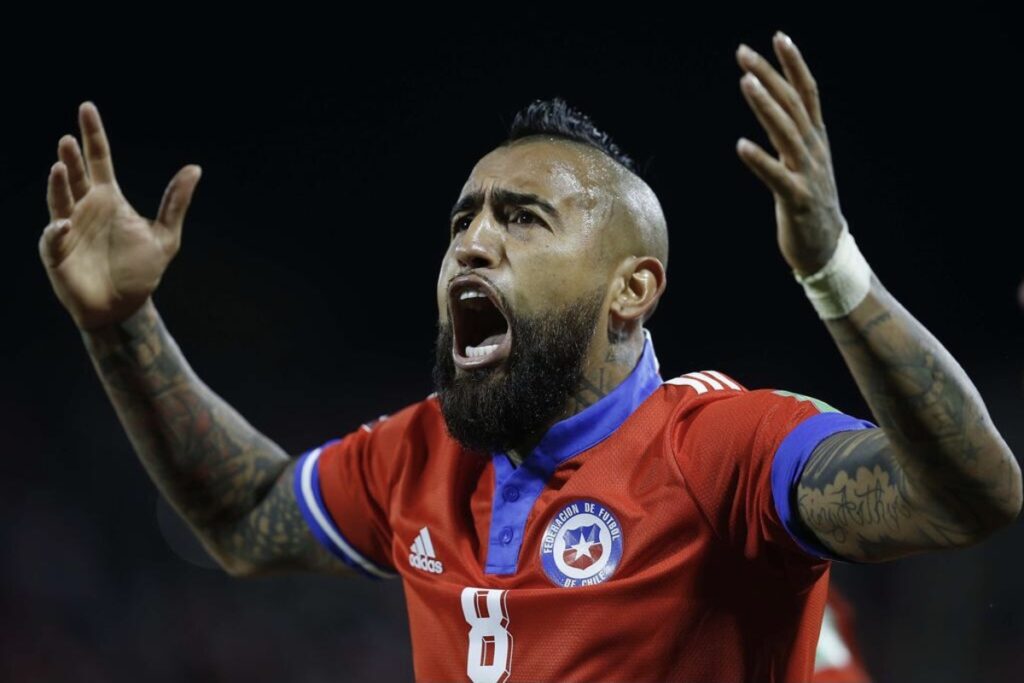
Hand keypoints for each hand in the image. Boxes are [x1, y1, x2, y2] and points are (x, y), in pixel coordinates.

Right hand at [39, 102, 201, 329]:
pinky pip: (52, 240)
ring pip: (59, 201)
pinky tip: (61, 226)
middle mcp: (85, 208)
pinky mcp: (58, 254)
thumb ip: (176, 202)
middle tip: (69, 139)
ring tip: (60, 167)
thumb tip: (195, 168)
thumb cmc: (142, 270)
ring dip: (58, 185)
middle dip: (71, 157)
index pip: (99, 158)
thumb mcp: (166, 236)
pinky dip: (55, 233)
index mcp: (109, 198)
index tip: (87, 107)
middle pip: (76, 175)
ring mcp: (68, 228)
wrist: (126, 306)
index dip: (93, 134)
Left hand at [735, 32, 844, 276]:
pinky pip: (775, 176)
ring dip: (764, 105)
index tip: (778, 36)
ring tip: (744, 82)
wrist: (826, 249)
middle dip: (769, 76)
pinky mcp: (795, 199)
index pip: (807, 93)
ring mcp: (807, 174)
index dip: (794, 64)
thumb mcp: (804, 163)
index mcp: (816, 140)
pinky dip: (759, 159)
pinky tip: (740, 145)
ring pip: (785, 132)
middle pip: (792, 104)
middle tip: (743, 53)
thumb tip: (773, 108)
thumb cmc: (809, 205)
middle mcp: (814, 150)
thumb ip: (791, 135)